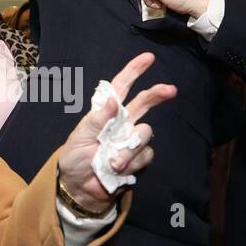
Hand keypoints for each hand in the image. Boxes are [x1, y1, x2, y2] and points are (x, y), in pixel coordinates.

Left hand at [57, 52, 176, 211]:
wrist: (79, 187)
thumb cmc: (75, 158)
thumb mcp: (78, 137)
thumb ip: (96, 120)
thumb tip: (114, 101)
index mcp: (106, 113)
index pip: (121, 88)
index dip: (134, 72)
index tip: (148, 58)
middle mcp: (123, 124)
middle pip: (145, 103)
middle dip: (157, 95)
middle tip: (170, 90)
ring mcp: (132, 141)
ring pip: (145, 133)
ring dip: (129, 149)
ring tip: (112, 163)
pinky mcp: (138, 159)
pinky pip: (145, 155)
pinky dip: (131, 163)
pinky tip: (118, 170)